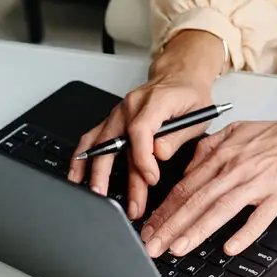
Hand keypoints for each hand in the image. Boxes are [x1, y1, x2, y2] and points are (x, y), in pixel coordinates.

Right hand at [67, 32, 225, 219]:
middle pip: (114, 142)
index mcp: (154, 101)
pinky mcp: (113, 120)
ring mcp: (118, 112)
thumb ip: (177, 136)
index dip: (143, 159)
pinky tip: (78, 174)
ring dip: (94, 171)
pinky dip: (83, 157)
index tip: (151, 179)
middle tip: (114, 201)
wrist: (180, 76)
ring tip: (93, 195)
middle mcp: (131, 106)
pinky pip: (92, 138)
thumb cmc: (190, 96)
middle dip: (112, 175)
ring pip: (100, 143)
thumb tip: (158, 155)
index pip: (140, 131)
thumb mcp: (198, 115)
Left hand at [139, 98, 276, 257]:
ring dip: (196, 231)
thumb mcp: (237, 132)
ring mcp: (258, 182)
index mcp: (223, 155)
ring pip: (220, 209)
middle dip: (169, 226)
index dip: (164, 210)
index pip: (185, 186)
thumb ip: (209, 150)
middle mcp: (235, 168)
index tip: (147, 229)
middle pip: (196, 200)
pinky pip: (259, 216)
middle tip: (151, 247)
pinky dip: (244, 232)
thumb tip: (187, 171)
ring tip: (177, 249)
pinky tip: (230, 247)